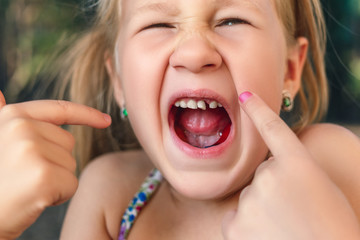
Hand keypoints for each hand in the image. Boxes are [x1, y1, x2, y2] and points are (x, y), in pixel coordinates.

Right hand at [0, 91, 110, 239]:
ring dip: (56, 180)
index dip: (86, 114)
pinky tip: (35, 200)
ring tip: (26, 186)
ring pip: (71, 164)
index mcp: (12, 117)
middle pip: (68, 142)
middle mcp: (21, 128)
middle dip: (55, 162)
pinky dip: (59, 196)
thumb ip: (7, 121)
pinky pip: (71, 184)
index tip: (106, 120)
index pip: (59, 109)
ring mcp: (32, 150)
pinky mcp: (43, 176)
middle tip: (25, 176)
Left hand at [222, 92, 359, 238]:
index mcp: (298, 165)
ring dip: (261, 210)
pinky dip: (246, 227)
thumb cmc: (335, 229)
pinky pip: (235, 218)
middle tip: (293, 212)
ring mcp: (250, 199)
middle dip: (272, 189)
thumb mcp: (324, 191)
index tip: (245, 94)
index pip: (273, 129)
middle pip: (262, 175)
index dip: (259, 110)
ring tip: (283, 229)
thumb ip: (295, 173)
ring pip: (250, 198)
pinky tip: (265, 238)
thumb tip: (268, 171)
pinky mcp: (234, 224)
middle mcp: (270, 175)